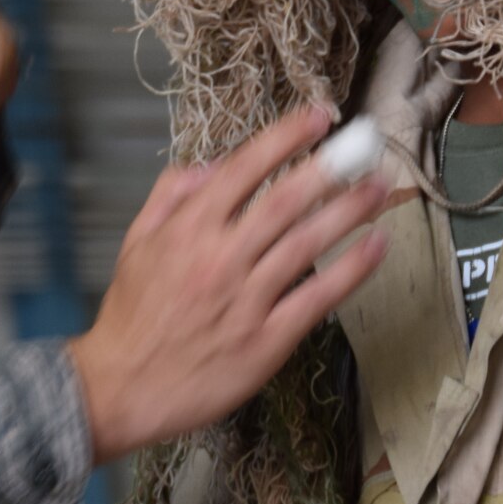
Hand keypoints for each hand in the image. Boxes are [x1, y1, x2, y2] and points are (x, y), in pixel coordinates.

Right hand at [69, 107, 391, 463]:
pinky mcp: (266, 340)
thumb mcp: (136, 242)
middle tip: (366, 146)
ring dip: (350, 211)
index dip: (286, 137)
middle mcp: (221, 257)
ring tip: (380, 187)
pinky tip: (376, 247)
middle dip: (331, 168)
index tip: (320, 116)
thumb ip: (170, 196)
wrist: (121, 387)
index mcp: (189, 229)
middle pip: (286, 200)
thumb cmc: (131, 317)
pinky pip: (317, 298)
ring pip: (308, 244)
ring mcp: (246, 300)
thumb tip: (212, 165)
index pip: (245, 168)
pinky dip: (351, 270)